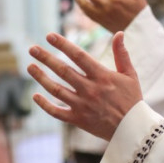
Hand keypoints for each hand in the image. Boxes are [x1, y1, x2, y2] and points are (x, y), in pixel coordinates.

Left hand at [27, 31, 141, 140]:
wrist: (133, 129)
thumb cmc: (132, 100)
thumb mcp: (130, 75)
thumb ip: (121, 54)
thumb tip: (119, 33)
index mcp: (102, 76)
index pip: (78, 56)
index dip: (63, 45)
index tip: (49, 36)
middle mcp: (90, 89)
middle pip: (63, 70)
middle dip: (46, 58)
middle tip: (32, 49)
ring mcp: (82, 105)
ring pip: (56, 89)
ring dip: (41, 77)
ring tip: (30, 66)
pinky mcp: (78, 120)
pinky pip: (57, 112)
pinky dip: (44, 105)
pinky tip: (35, 95)